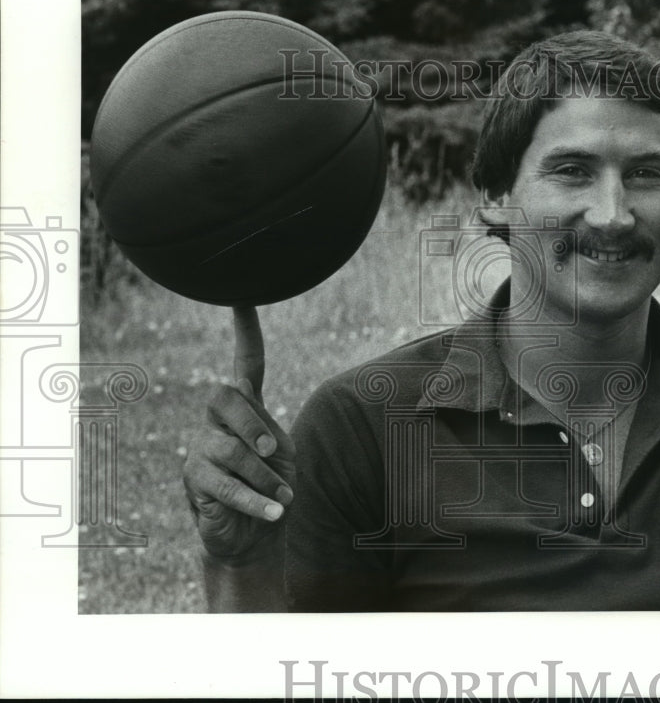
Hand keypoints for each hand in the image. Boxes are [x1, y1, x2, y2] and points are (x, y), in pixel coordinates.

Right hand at [183, 306, 295, 561]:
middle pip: (225, 395)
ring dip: (265, 477)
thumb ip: (266, 428)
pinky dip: (256, 500)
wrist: (259, 537)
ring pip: (229, 449)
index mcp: (246, 411)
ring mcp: (201, 450)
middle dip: (252, 423)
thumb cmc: (274, 489)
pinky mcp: (194, 481)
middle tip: (276, 452)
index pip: (246, 366)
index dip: (246, 336)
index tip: (244, 301)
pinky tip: (275, 511)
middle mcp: (217, 423)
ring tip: (284, 499)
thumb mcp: (280, 454)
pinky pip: (225, 485)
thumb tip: (251, 420)